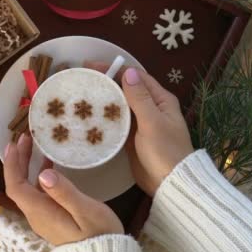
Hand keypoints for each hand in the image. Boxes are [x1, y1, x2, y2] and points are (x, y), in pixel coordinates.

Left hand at [3, 134, 123, 245]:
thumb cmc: (98, 235)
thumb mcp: (85, 211)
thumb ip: (64, 192)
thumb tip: (44, 173)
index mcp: (40, 211)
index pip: (15, 186)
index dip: (12, 164)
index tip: (14, 143)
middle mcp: (36, 215)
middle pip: (18, 185)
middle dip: (19, 161)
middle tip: (25, 138)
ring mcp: (43, 218)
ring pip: (28, 189)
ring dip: (28, 167)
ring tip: (35, 146)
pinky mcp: (52, 219)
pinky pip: (38, 194)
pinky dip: (39, 176)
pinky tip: (49, 166)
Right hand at [85, 61, 193, 195]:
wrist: (170, 183)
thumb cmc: (165, 151)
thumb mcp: (152, 122)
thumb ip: (139, 98)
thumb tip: (128, 72)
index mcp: (160, 100)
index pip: (136, 76)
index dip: (114, 69)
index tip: (91, 67)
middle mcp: (151, 108)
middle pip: (125, 90)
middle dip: (106, 83)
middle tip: (82, 81)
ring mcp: (141, 124)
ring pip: (119, 107)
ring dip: (103, 101)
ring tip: (81, 97)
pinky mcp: (131, 138)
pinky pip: (116, 124)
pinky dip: (104, 119)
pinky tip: (89, 118)